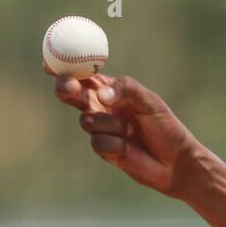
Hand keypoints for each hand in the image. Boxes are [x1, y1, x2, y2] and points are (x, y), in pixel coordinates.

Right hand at [53, 73, 200, 197]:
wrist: (176, 160)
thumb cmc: (165, 126)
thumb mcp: (149, 101)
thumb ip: (126, 90)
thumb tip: (100, 95)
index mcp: (109, 90)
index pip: (82, 75)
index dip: (64, 68)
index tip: (49, 65)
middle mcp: (100, 107)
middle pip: (71, 94)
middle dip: (66, 89)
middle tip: (70, 88)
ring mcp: (100, 129)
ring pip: (86, 120)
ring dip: (108, 124)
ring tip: (131, 130)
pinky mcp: (104, 150)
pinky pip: (97, 143)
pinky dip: (114, 143)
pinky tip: (129, 147)